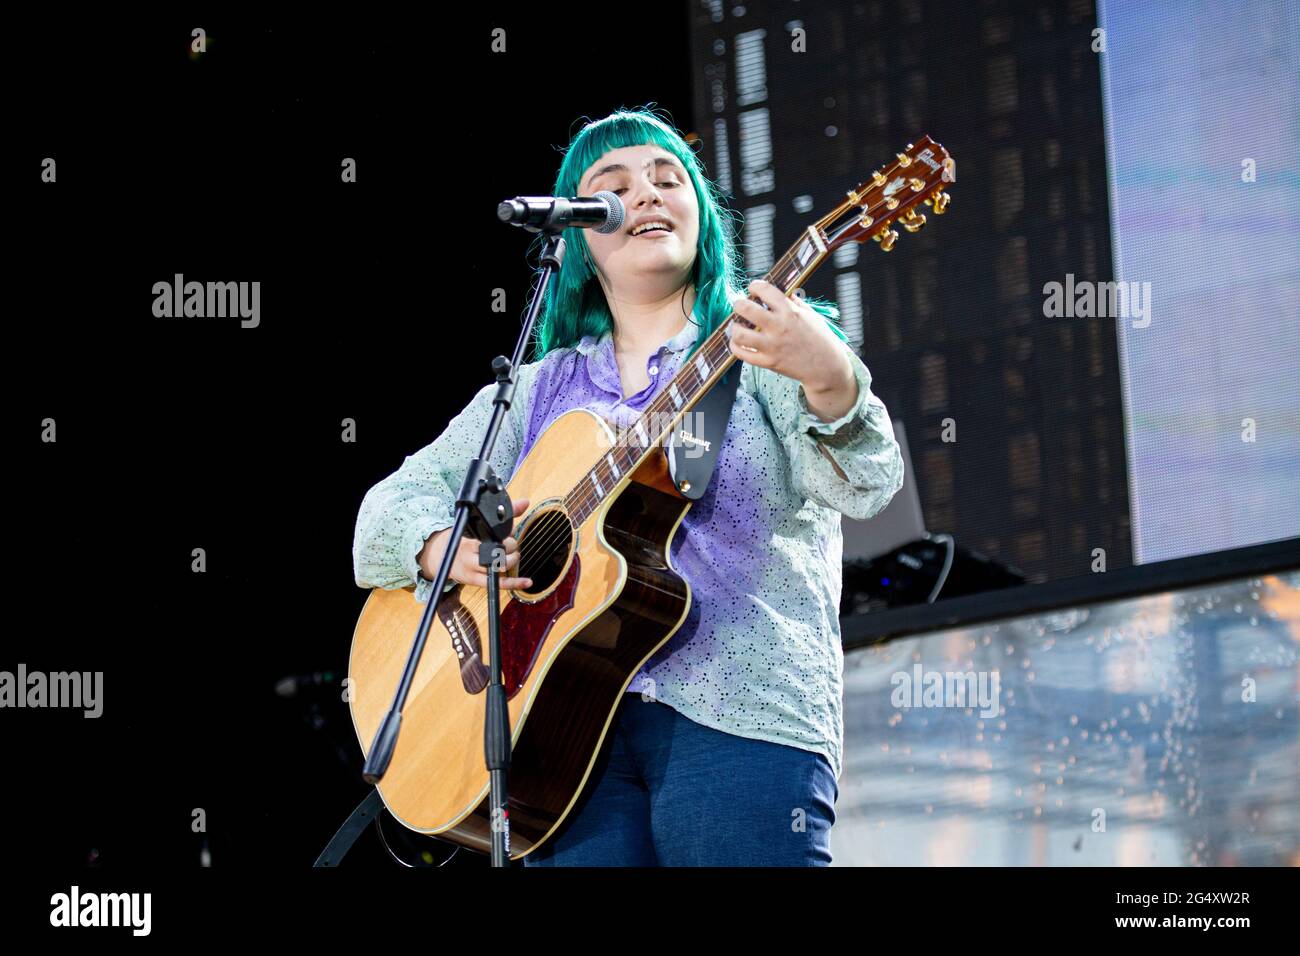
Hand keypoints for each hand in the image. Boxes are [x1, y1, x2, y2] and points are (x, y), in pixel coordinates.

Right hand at [418, 497, 532, 589]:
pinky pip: (498, 584)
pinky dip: (515, 583)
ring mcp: (473, 568)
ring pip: (499, 565)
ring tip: (513, 555)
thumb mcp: (479, 525)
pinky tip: (527, 582)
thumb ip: (505, 514)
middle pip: (497, 550)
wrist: (439, 556)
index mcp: (471, 538)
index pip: (493, 533)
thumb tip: (525, 502)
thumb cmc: (464, 539)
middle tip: (510, 544)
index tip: (512, 530)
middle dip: (510, 545)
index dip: (507, 532)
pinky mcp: (476, 581)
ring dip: (512, 559)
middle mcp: (471, 554)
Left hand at [727, 279, 854, 395]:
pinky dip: (736, 347)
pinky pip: (743, 354)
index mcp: (790, 312)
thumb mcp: (811, 315)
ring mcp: (772, 346)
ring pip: (739, 334)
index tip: (753, 287)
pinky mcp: (768, 362)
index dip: (755, 286)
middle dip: (738, 304)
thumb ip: (796, 303)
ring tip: (738, 326)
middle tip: (740, 305)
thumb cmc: (821, 339)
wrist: (826, 367)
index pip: (765, 290)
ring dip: (734, 327)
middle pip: (746, 309)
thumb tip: (785, 293)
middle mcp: (778, 327)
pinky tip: (738, 342)